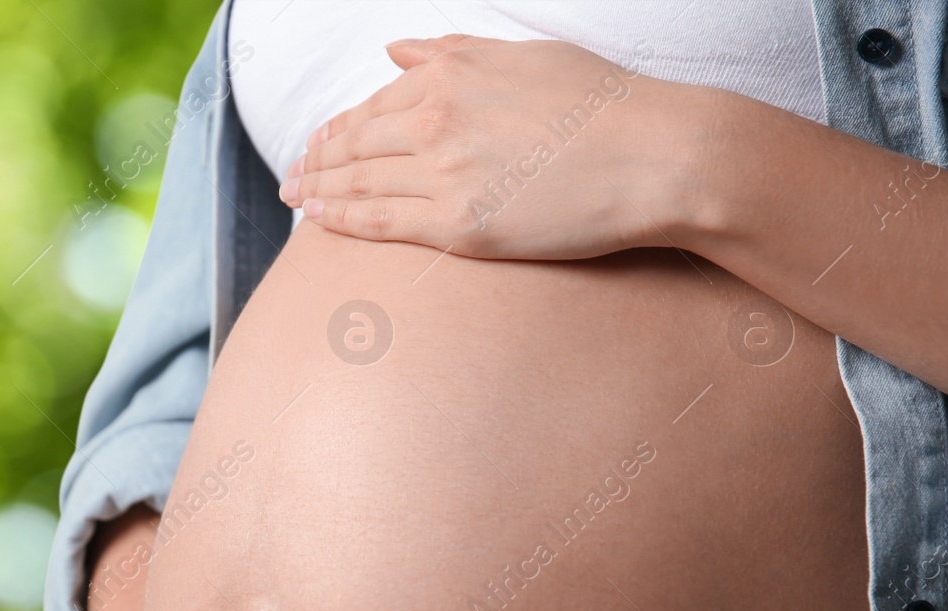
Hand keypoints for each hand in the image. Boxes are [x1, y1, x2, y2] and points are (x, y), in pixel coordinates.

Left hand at [280, 35, 703, 258]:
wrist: (656, 156)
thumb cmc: (602, 105)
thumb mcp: (522, 55)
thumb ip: (451, 52)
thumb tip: (395, 49)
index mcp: (448, 74)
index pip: (372, 105)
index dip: (337, 128)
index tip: (317, 143)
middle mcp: (435, 119)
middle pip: (354, 144)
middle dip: (316, 161)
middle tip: (291, 177)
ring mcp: (442, 173)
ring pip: (359, 183)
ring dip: (319, 191)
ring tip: (296, 199)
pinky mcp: (457, 224)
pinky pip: (381, 223)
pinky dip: (342, 220)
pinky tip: (319, 221)